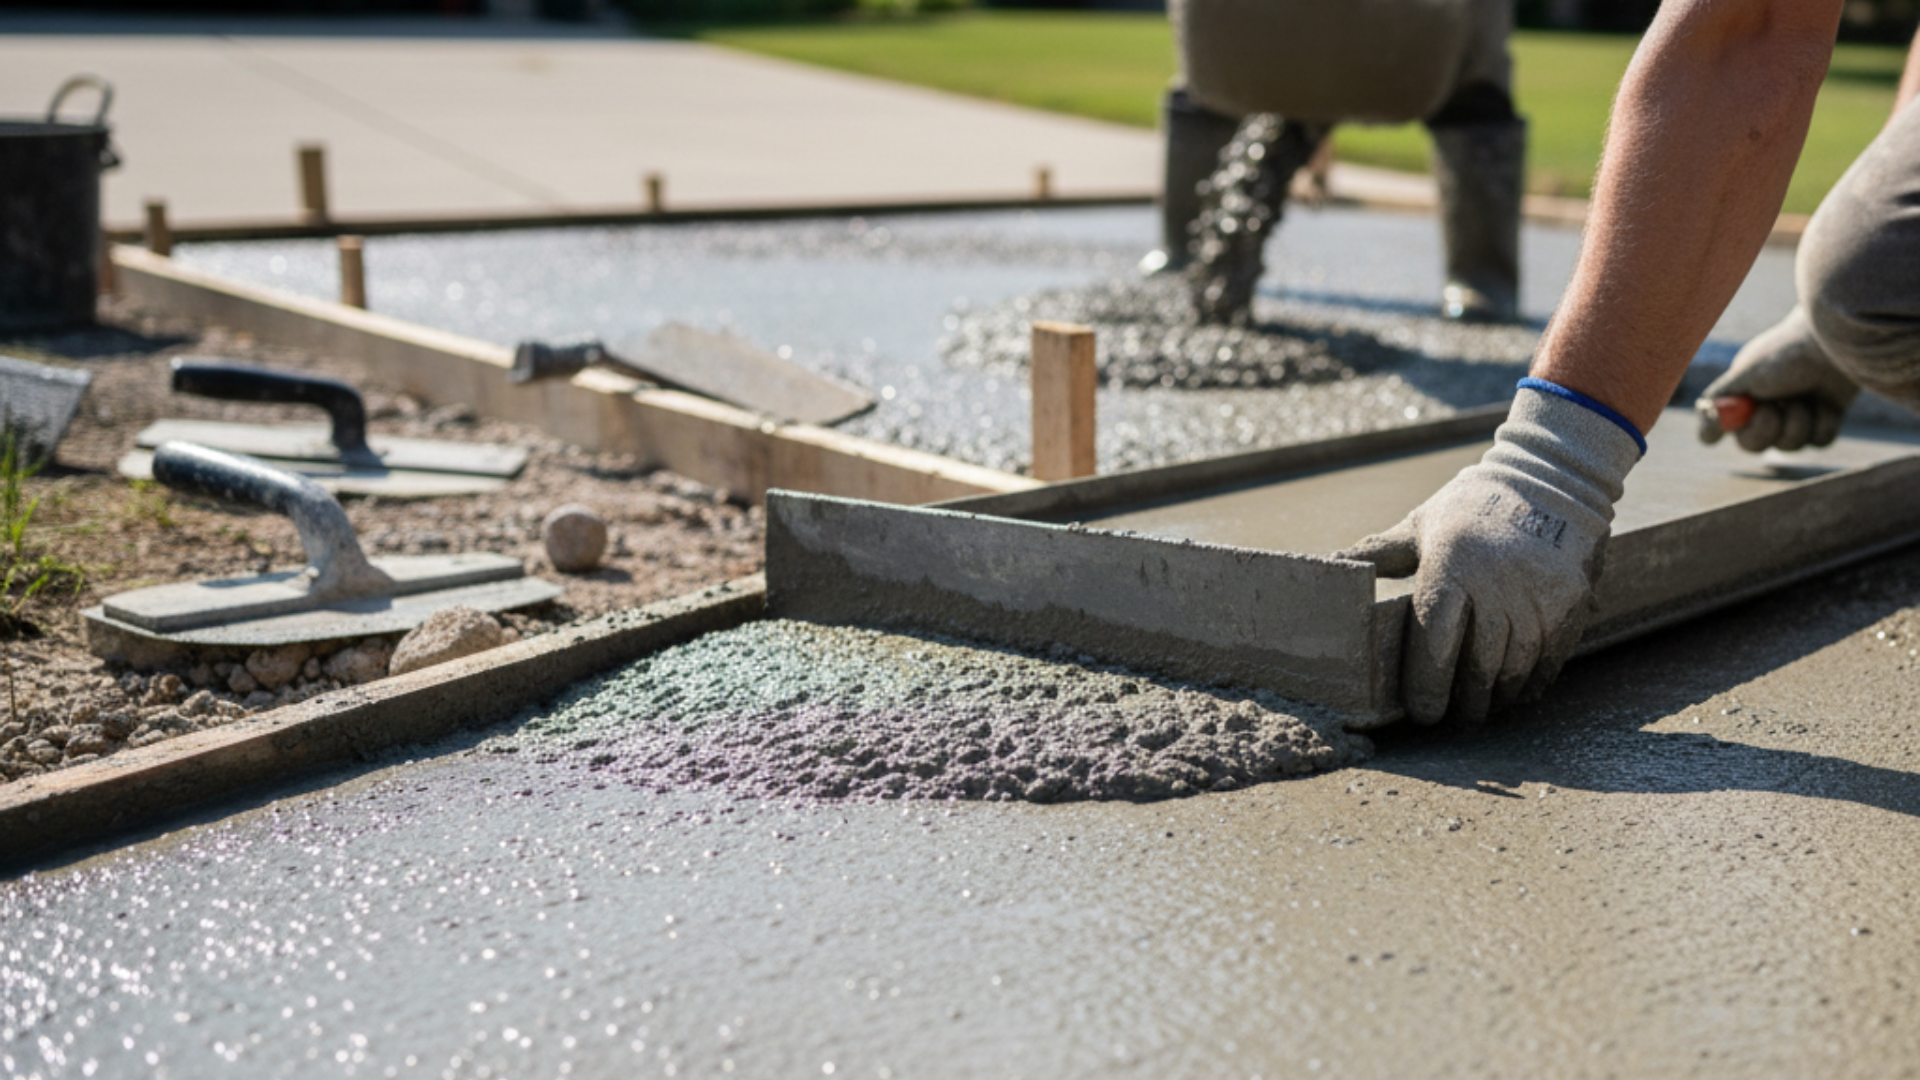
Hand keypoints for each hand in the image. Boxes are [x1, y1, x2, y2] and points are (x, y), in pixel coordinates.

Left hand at [1336, 386, 1640, 723]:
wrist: (1549, 479)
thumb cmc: (1470, 508)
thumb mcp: (1420, 524)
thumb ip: (1378, 552)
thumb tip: (1328, 566)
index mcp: (1451, 564)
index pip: (1434, 638)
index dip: (1427, 683)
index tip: (1422, 713)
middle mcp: (1496, 580)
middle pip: (1477, 664)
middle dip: (1463, 702)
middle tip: (1451, 720)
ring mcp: (1537, 592)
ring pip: (1515, 667)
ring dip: (1497, 697)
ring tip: (1482, 710)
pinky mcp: (1570, 599)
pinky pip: (1550, 657)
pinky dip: (1532, 681)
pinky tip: (1517, 692)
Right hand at [1697, 307, 1856, 451]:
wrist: (1837, 342)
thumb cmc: (1786, 353)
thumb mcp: (1745, 374)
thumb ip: (1720, 399)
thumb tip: (1705, 424)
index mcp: (1743, 395)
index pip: (1722, 427)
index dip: (1727, 431)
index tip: (1732, 427)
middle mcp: (1767, 407)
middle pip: (1754, 445)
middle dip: (1765, 429)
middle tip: (1774, 409)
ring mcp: (1797, 416)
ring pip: (1789, 446)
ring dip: (1797, 424)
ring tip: (1807, 398)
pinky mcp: (1825, 419)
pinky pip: (1819, 441)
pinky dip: (1823, 424)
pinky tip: (1827, 403)